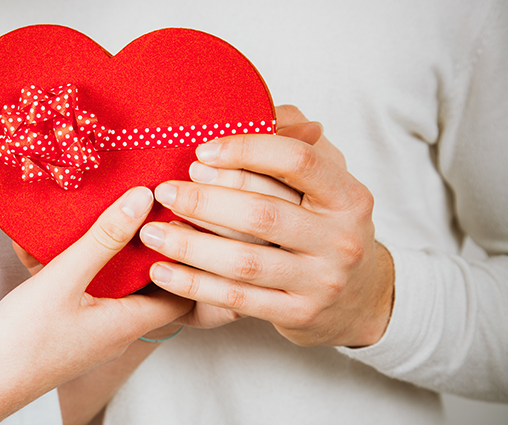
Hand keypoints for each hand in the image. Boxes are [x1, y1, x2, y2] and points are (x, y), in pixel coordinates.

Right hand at [0, 187, 191, 423]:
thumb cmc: (22, 341)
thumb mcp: (64, 280)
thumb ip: (104, 239)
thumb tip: (143, 199)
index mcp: (128, 321)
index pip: (183, 290)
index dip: (186, 256)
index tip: (179, 220)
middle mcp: (117, 329)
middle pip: (146, 282)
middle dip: (143, 244)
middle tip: (140, 206)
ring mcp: (92, 330)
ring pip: (110, 282)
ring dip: (103, 250)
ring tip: (96, 212)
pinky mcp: (68, 328)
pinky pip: (80, 288)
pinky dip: (71, 264)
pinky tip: (44, 240)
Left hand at [140, 105, 393, 346]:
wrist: (358, 297)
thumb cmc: (325, 225)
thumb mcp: (325, 180)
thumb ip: (293, 139)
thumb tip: (256, 107)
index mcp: (349, 196)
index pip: (297, 162)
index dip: (247, 150)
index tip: (202, 151)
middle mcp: (341, 240)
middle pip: (262, 213)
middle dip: (204, 200)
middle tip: (164, 190)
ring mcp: (321, 282)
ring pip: (243, 261)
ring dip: (189, 245)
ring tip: (152, 230)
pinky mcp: (298, 314)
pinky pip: (236, 298)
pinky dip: (193, 284)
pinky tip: (161, 270)